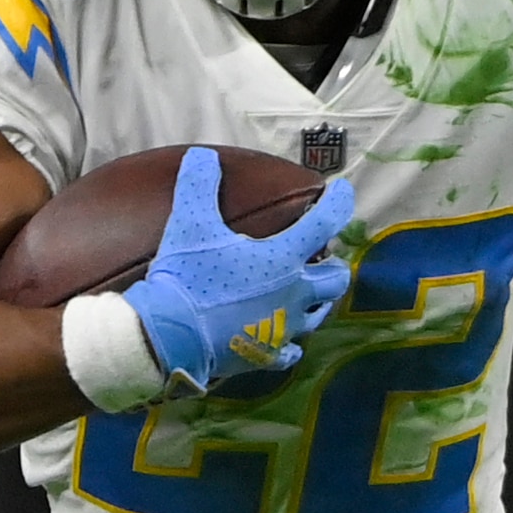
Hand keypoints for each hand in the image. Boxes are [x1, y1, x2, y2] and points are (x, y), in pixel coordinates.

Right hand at [120, 147, 353, 394]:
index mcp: (283, 258)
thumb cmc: (187, 276)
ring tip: (310, 293)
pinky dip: (292, 343)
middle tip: (324, 256)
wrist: (170, 335)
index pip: (325, 223)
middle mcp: (294, 294)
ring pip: (319, 315)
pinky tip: (286, 341)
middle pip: (335, 279)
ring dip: (319, 300)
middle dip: (335, 264)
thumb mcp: (190, 223)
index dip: (338, 202)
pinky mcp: (268, 356)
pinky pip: (292, 352)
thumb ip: (198, 184)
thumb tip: (202, 156)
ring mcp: (284, 328)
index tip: (342, 191)